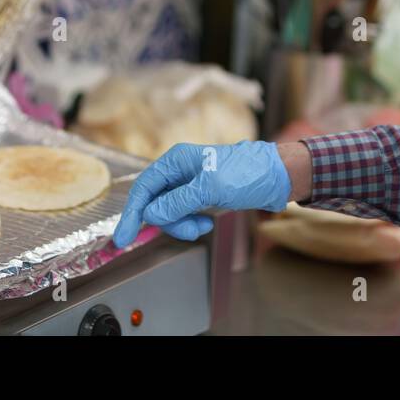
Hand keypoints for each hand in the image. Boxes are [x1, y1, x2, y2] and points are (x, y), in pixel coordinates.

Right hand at [112, 141, 290, 246]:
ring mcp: (189, 183)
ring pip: (169, 211)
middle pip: (154, 202)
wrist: (277, 176)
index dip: (132, 213)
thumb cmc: (246, 174)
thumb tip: (150, 214)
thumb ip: (177, 202)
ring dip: (182, 224)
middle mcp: (179, 171)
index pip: (143, 188)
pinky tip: (207, 222)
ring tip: (202, 226)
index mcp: (176, 161)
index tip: (123, 238)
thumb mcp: (210, 189)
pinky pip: (183, 214)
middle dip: (168, 221)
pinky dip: (191, 222)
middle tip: (189, 230)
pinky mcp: (200, 195)